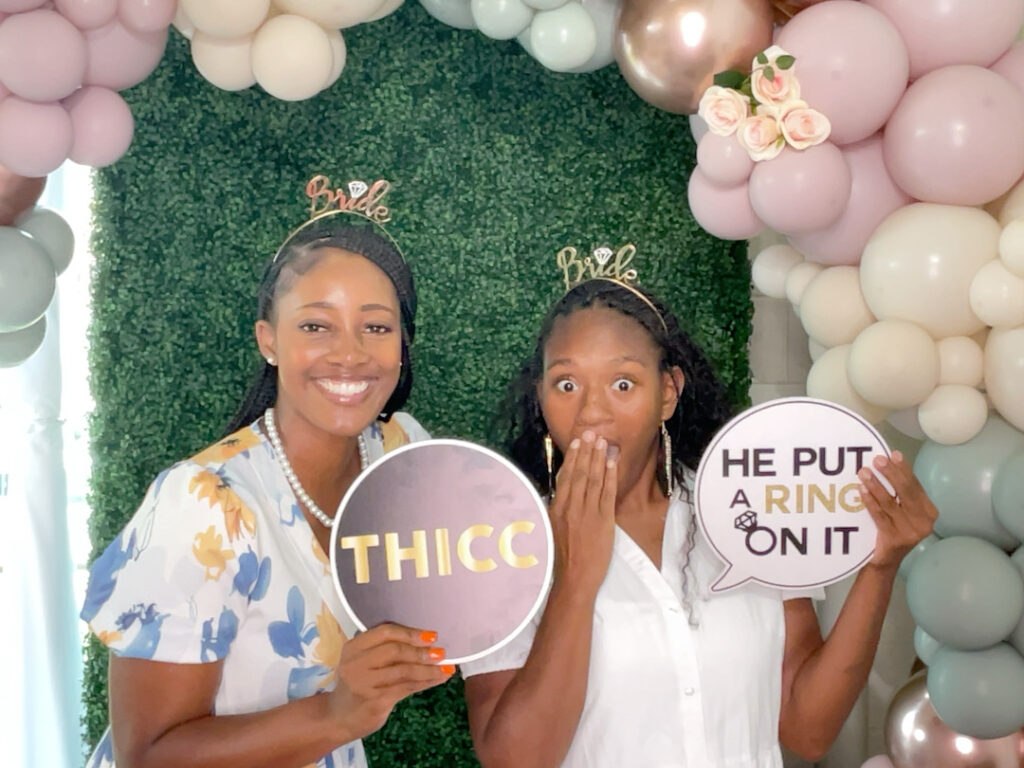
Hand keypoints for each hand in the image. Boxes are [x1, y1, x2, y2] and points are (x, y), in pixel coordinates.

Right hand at [327, 623, 453, 739]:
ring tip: (446, 668)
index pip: (384, 632)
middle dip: (421, 651)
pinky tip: (437, 680)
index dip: (410, 633)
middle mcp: (356, 663)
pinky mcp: (375, 701)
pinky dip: (425, 683)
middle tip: (441, 653)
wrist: (339, 718)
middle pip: (395, 650)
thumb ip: (385, 651)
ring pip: (403, 671)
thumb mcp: (363, 663)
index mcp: (354, 647)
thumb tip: (425, 642)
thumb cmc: (358, 685)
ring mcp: (364, 683)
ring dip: (428, 669)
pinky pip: (406, 688)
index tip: (431, 635)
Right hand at [549, 430, 617, 595]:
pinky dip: (610, 476)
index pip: (565, 478)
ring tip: (603, 442)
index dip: (572, 459)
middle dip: (586, 452)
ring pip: (593, 480)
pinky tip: (612, 463)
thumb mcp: (549, 532)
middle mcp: (570, 508)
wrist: (573, 580)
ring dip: (598, 459)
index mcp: (556, 510)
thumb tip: (557, 495)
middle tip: (591, 433)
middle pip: (579, 473)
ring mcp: (587, 514)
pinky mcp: (603, 521)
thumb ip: (554, 511)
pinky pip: (607, 494)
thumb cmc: (559, 560)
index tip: (577, 444)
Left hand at [858, 450, 937, 568]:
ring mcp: (910, 531)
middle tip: (877, 460)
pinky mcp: (894, 538)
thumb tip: (888, 463)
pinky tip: (862, 489)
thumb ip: (900, 492)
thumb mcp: (903, 511)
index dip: (904, 469)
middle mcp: (924, 522)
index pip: (915, 486)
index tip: (893, 454)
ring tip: (864, 472)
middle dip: (891, 473)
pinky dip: (870, 501)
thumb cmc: (893, 528)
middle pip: (906, 492)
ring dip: (876, 485)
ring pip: (890, 502)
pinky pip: (879, 515)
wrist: (886, 560)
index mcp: (929, 512)